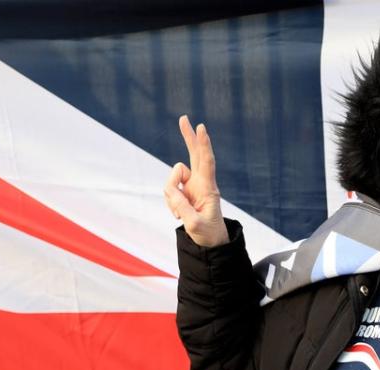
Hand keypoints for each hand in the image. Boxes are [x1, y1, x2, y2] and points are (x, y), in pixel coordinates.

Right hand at [163, 115, 228, 247]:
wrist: (210, 241)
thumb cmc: (207, 234)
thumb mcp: (194, 224)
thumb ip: (181, 207)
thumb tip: (170, 189)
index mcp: (208, 189)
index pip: (206, 162)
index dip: (204, 145)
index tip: (202, 128)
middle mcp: (201, 183)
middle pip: (194, 154)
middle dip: (188, 137)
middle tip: (183, 118)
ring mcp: (192, 186)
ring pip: (172, 177)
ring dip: (170, 193)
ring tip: (179, 212)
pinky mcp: (184, 191)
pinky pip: (169, 189)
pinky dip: (169, 200)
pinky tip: (177, 212)